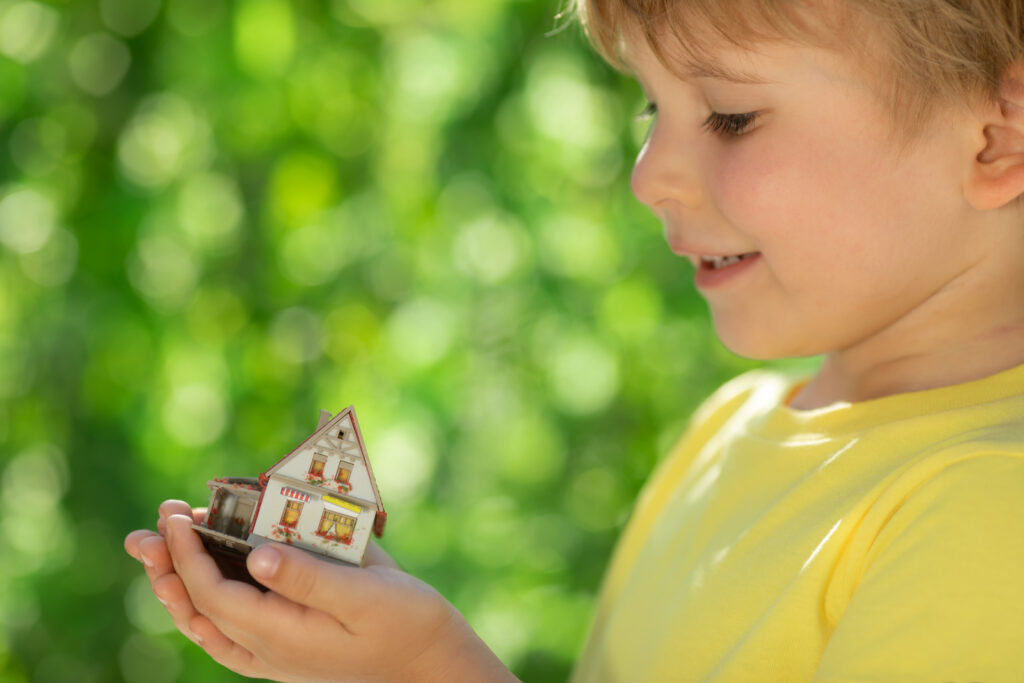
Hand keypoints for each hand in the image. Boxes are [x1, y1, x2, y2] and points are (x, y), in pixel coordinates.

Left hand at [125, 501, 517, 682]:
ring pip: (208, 625)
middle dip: (170, 566)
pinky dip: (203, 609)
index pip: (214, 593)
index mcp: (283, 633)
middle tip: (150, 527)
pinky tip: (196, 592)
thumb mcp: (364, 593)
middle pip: (199, 609)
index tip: (176, 514)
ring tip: (158, 552)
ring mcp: (274, 656)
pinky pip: (228, 635)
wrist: (429, 661)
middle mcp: (269, 650)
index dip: (188, 554)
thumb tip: (257, 555)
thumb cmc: (406, 620)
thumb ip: (309, 576)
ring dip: (178, 587)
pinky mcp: (285, 652)